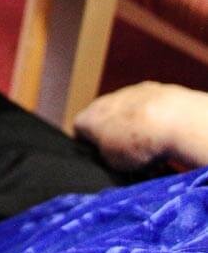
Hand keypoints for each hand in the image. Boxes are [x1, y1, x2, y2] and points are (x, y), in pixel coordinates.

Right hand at [73, 82, 191, 171]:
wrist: (172, 120)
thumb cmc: (139, 143)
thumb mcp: (115, 164)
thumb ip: (107, 158)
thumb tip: (114, 156)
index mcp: (87, 119)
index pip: (79, 131)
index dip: (91, 147)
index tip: (104, 158)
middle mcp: (102, 102)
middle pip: (104, 119)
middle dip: (116, 135)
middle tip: (132, 155)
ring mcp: (125, 93)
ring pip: (126, 111)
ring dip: (135, 125)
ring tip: (153, 146)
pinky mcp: (149, 88)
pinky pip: (147, 105)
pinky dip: (154, 117)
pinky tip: (166, 131)